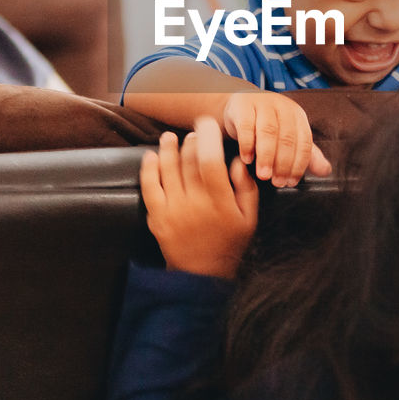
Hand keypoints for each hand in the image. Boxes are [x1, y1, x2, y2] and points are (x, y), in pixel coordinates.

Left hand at [140, 118, 260, 278]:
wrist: (202, 275)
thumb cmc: (230, 244)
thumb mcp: (249, 218)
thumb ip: (246, 188)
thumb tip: (238, 160)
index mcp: (220, 202)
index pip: (211, 160)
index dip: (208, 138)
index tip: (207, 124)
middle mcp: (195, 203)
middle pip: (189, 161)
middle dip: (191, 142)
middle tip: (194, 133)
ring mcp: (173, 210)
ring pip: (168, 170)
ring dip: (168, 149)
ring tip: (169, 138)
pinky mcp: (157, 217)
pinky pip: (150, 187)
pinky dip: (149, 169)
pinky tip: (152, 156)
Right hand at [222, 91, 331, 187]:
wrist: (240, 102)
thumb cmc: (266, 124)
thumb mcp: (289, 137)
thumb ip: (307, 155)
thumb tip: (326, 171)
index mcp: (297, 115)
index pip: (304, 142)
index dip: (299, 165)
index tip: (291, 182)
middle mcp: (282, 107)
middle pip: (287, 138)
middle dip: (283, 164)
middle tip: (277, 183)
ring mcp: (262, 103)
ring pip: (268, 131)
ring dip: (267, 156)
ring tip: (264, 175)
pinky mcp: (242, 105)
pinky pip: (246, 126)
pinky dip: (247, 145)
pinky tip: (247, 159)